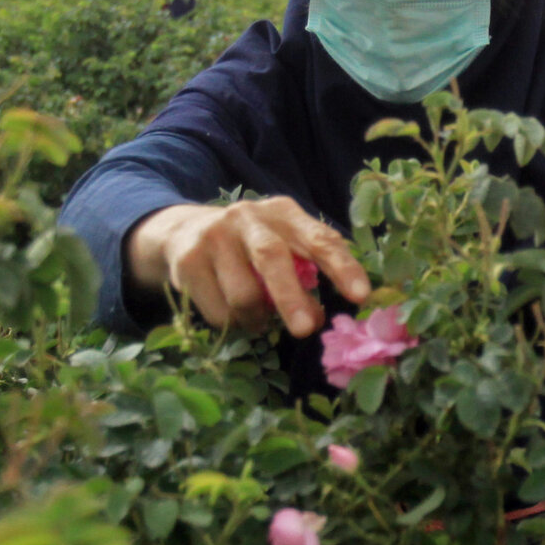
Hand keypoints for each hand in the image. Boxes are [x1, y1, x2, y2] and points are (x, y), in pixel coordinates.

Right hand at [125, 197, 370, 336]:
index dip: (342, 266)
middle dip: (291, 298)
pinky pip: (218, 311)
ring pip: (243, 294)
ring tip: (259, 319)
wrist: (183, 231)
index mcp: (284, 213)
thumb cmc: (249, 246)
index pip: (319, 238)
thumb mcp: (282, 245)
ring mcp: (214, 237)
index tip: (361, 295)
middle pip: (272, 258)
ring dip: (257, 319)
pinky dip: (232, 324)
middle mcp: (248, 217)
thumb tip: (318, 319)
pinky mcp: (188, 260)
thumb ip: (305, 273)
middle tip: (306, 331)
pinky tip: (231, 312)